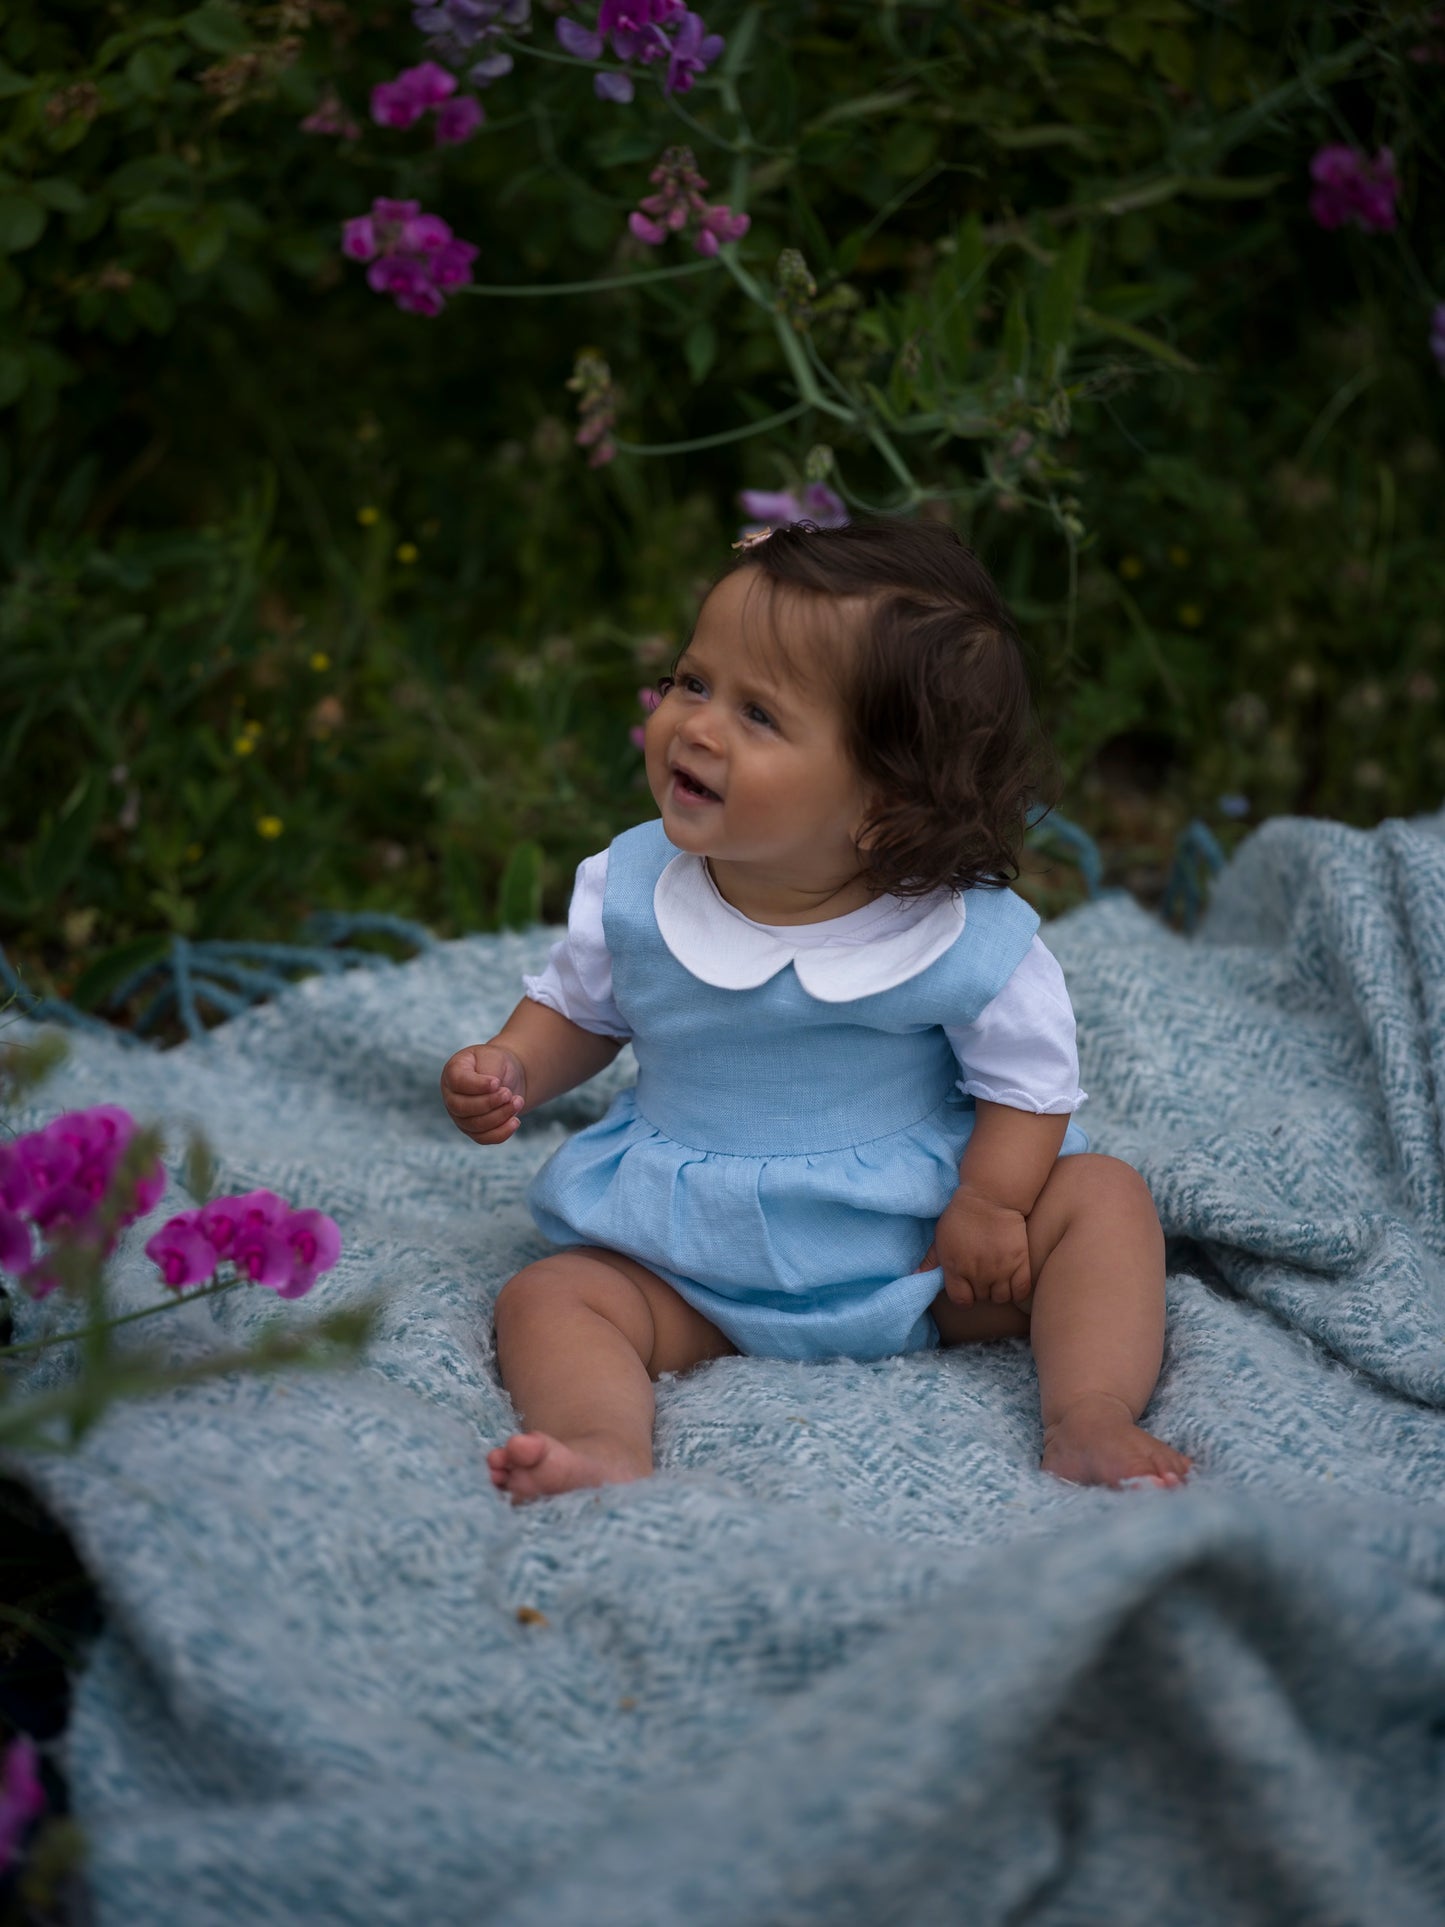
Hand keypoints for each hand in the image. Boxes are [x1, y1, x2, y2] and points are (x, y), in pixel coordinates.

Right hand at [440, 1043, 527, 1145]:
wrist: (505, 1077)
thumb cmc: (496, 1063)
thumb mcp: (493, 1057)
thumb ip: (488, 1072)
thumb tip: (493, 1091)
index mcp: (452, 1072)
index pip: (457, 1082)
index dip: (477, 1085)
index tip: (497, 1083)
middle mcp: (451, 1096)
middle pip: (462, 1107)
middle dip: (489, 1103)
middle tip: (509, 1093)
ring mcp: (460, 1116)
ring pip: (475, 1124)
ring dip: (500, 1115)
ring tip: (518, 1102)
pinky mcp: (473, 1130)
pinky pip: (483, 1138)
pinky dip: (501, 1132)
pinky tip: (515, 1121)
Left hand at [920, 1184, 1031, 1307]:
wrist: (990, 1197)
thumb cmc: (961, 1215)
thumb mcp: (940, 1237)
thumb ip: (930, 1260)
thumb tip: (916, 1276)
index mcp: (956, 1268)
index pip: (961, 1300)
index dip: (964, 1297)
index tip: (967, 1289)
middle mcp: (978, 1273)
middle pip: (981, 1298)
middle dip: (980, 1291)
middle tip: (982, 1277)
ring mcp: (1000, 1269)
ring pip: (1001, 1298)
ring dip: (998, 1292)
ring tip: (997, 1279)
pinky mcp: (1019, 1263)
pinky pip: (1020, 1291)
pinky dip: (1017, 1292)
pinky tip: (1012, 1283)